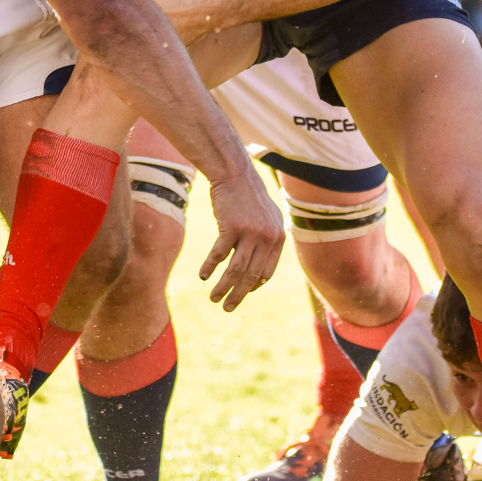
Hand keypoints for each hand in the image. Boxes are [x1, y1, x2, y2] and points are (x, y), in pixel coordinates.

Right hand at [198, 160, 284, 310]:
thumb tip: (260, 265)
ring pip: (236, 270)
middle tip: (227, 307)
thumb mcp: (266, 217)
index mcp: (278, 238)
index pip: (266, 272)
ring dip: (224, 287)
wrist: (235, 173)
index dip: (253, 286)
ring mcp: (251, 232)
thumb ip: (267, 239)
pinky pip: (220, 254)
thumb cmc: (247, 196)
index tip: (241, 292)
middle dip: (238, 295)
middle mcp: (268, 237)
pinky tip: (203, 275)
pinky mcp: (232, 227)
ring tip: (214, 298)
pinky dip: (210, 267)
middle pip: (251, 275)